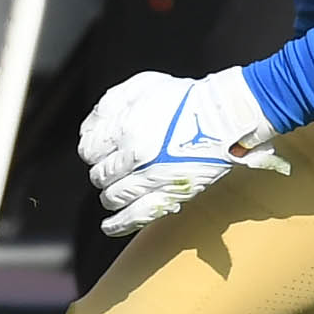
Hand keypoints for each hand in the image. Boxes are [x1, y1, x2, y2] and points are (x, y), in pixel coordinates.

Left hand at [79, 68, 289, 237]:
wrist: (224, 116)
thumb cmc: (185, 98)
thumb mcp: (141, 86)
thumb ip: (108, 105)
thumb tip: (88, 128)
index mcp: (126, 127)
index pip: (88, 150)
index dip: (92, 151)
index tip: (99, 152)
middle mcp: (135, 155)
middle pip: (100, 175)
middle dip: (103, 173)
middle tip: (112, 169)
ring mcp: (151, 178)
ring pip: (113, 197)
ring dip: (110, 196)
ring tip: (114, 192)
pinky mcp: (170, 195)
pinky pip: (136, 217)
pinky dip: (119, 225)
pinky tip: (109, 227)